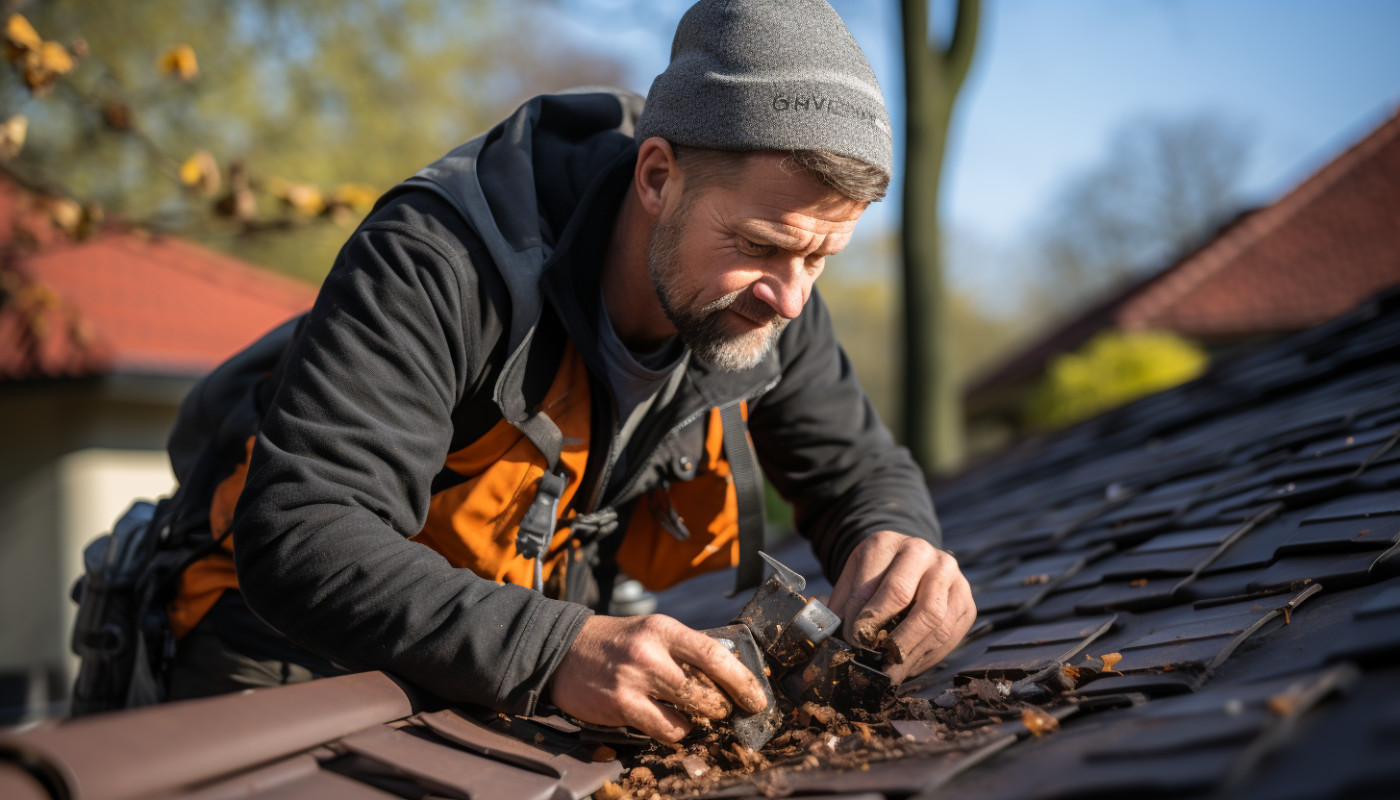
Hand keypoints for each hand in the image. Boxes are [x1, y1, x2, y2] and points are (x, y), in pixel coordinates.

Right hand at [549, 614, 767, 741]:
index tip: (756, 697)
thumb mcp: (650, 632)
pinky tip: (672, 724)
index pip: (715, 654)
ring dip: (702, 719)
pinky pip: (666, 729)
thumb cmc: (614, 643)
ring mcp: (635, 680)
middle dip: (725, 705)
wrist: (563, 651)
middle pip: (707, 688)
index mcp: (664, 629)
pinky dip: (676, 731)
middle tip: (728, 710)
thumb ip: (684, 649)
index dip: (742, 680)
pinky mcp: (622, 705)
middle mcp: (650, 652)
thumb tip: (728, 671)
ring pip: (690, 711)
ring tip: (697, 715)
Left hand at [828, 530, 974, 683]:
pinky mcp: (966, 600)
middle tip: (874, 660)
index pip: (879, 585)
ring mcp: (949, 575)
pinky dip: (928, 655)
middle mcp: (923, 553)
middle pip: (908, 598)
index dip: (866, 619)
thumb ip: (844, 607)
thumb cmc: (874, 576)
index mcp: (887, 543)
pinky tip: (908, 664)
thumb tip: (838, 643)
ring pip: (935, 620)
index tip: (853, 643)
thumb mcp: (853, 579)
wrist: (906, 561)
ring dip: (909, 652)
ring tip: (890, 670)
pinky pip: (951, 634)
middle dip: (888, 636)